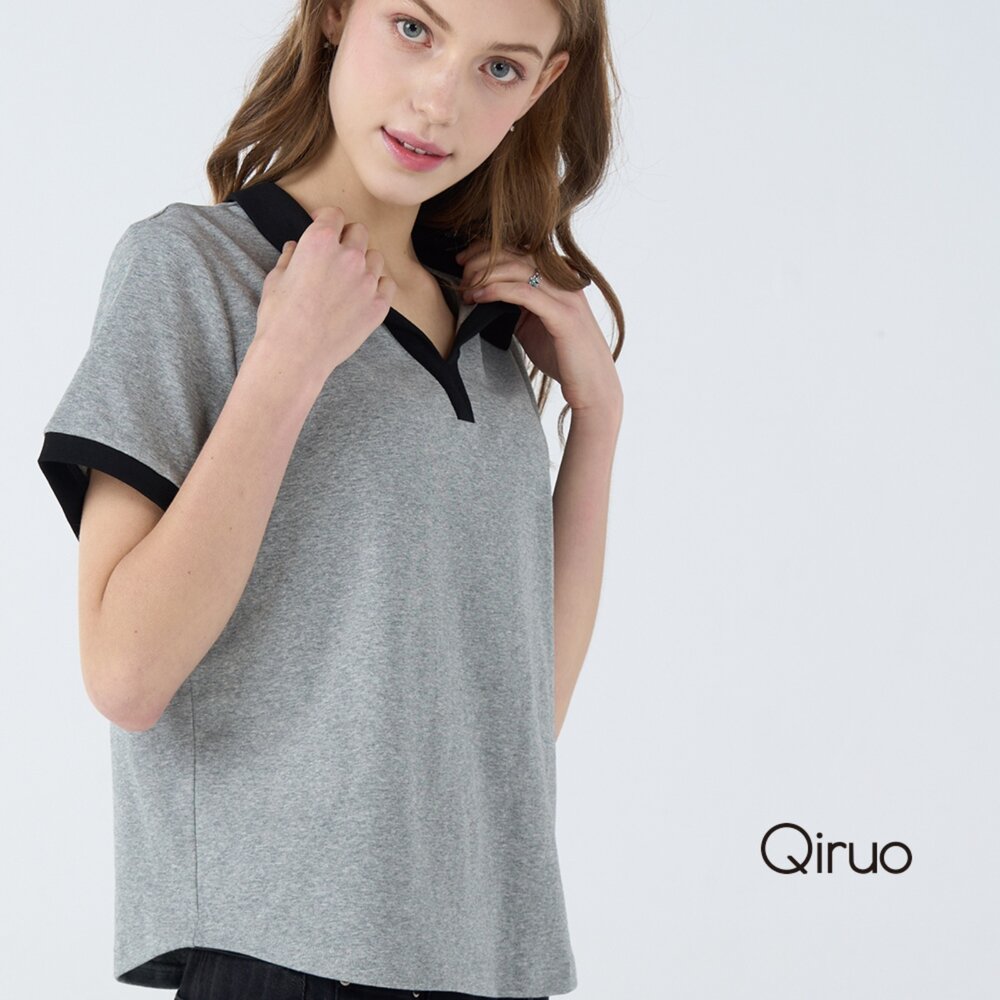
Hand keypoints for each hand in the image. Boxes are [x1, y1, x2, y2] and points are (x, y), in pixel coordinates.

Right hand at [255, 207, 396, 388]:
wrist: (296, 354)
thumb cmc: (280, 317)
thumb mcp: (276, 279)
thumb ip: (291, 257)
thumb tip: (295, 247)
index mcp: (320, 241)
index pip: (335, 214)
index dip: (327, 219)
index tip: (323, 226)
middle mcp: (348, 256)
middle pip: (359, 232)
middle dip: (348, 238)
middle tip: (337, 254)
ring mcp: (368, 281)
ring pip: (375, 257)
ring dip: (365, 262)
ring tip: (350, 278)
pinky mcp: (379, 305)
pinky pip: (387, 284)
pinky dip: (378, 285)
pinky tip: (365, 294)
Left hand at [456, 240, 621, 414]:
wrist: (592, 385)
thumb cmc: (563, 357)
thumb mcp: (533, 325)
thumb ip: (515, 307)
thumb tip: (482, 297)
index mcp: (559, 279)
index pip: (520, 249)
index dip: (488, 249)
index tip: (463, 259)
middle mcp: (565, 281)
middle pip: (518, 253)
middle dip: (483, 258)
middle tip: (460, 273)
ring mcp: (566, 297)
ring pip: (520, 269)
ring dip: (487, 274)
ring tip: (466, 287)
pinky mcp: (563, 316)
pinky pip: (525, 293)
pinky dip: (498, 290)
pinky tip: (479, 296)